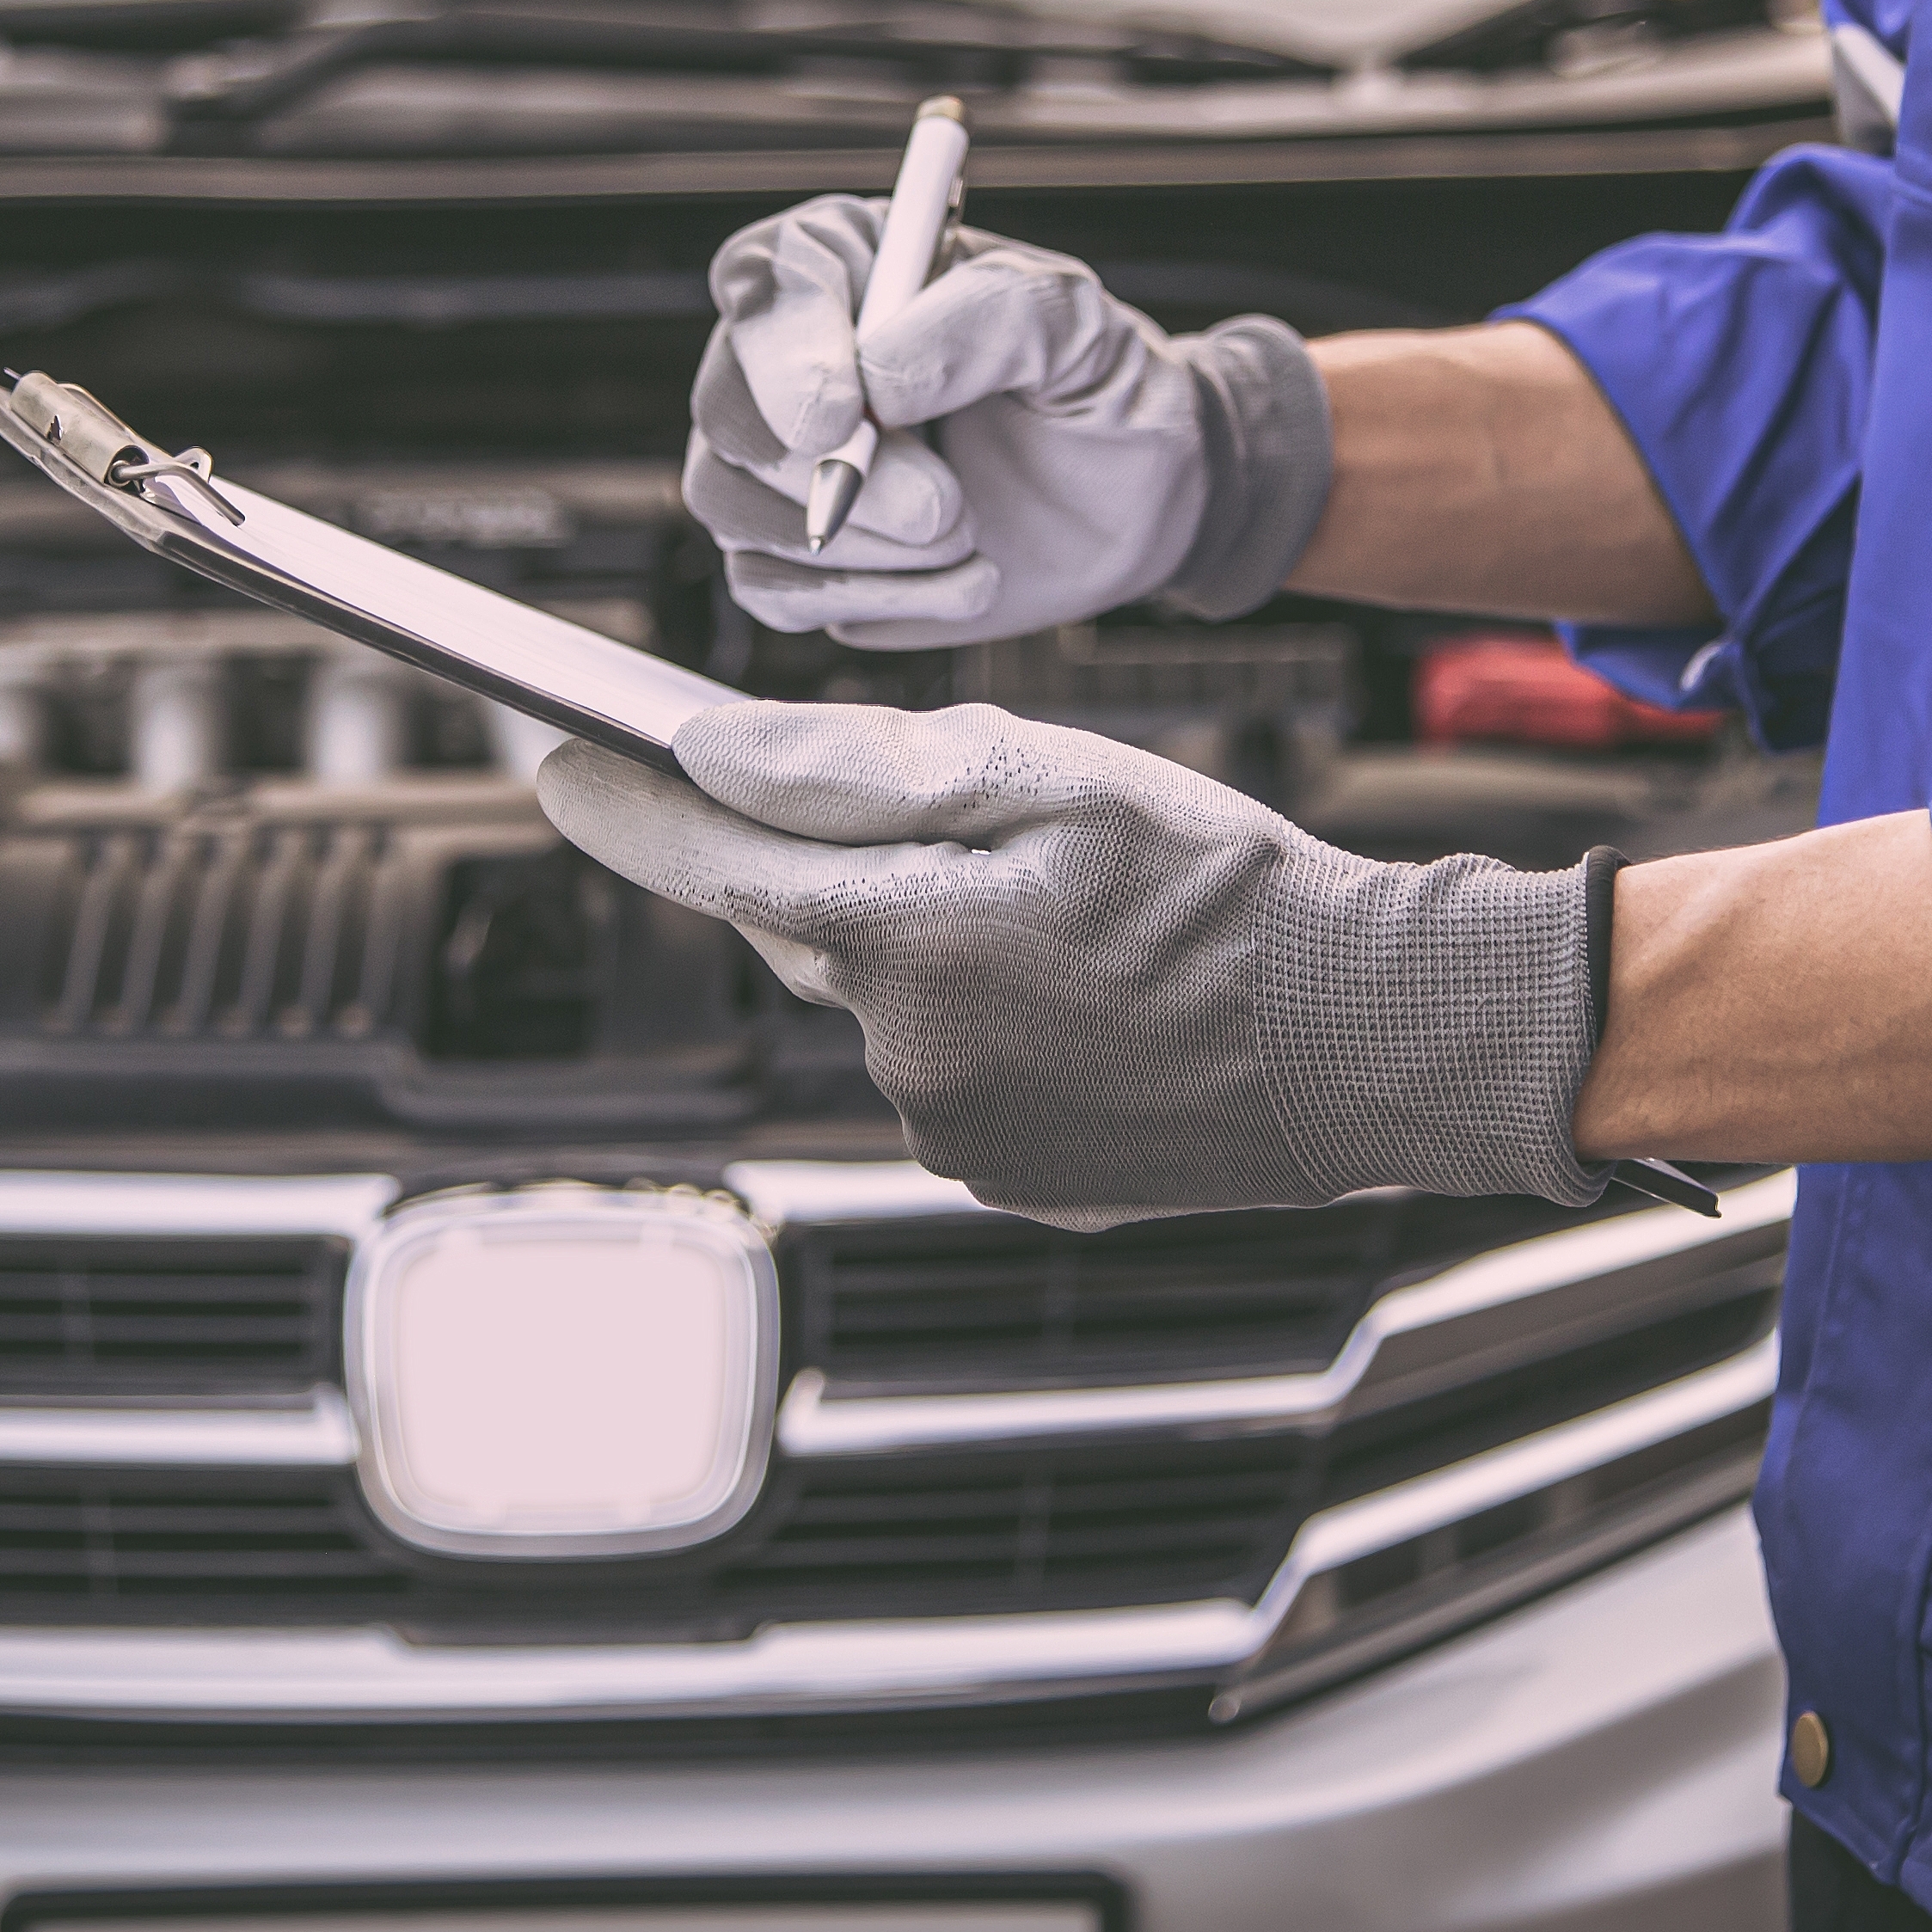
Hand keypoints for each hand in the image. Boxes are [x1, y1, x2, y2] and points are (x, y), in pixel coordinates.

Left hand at [539, 701, 1604, 1225]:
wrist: (1374, 1041)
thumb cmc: (1228, 890)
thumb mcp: (1050, 777)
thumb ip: (858, 768)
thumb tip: (712, 749)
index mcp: (903, 948)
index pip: (710, 869)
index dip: (626, 810)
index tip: (556, 764)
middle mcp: (902, 1062)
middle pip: (808, 932)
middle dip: (851, 869)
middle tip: (977, 826)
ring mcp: (955, 1138)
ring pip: (888, 1003)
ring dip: (938, 947)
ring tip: (1082, 921)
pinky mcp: (1007, 1182)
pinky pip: (953, 1073)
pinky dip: (993, 1021)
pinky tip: (1093, 995)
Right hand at [683, 198, 1331, 647]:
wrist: (1138, 498)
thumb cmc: (1101, 383)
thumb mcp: (1078, 324)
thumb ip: (988, 320)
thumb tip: (877, 378)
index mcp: (848, 267)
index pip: (764, 285)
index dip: (783, 353)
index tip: (841, 416)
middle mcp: (791, 358)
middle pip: (726, 414)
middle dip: (834, 477)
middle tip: (946, 507)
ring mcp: (781, 462)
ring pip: (735, 508)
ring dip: (861, 545)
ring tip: (970, 533)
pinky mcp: (797, 556)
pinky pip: (773, 590)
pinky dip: (873, 598)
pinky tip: (963, 579)